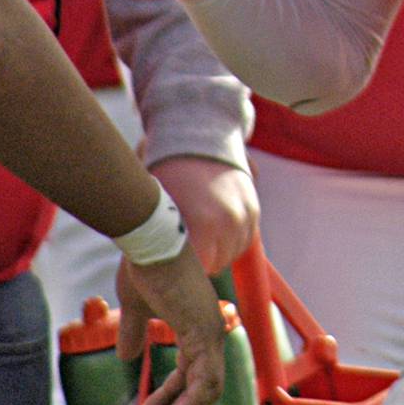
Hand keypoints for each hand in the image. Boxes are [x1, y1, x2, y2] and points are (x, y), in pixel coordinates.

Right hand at [115, 241, 225, 404]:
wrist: (151, 243)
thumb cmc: (145, 267)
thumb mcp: (137, 308)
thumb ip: (135, 332)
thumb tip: (128, 356)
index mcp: (197, 323)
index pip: (191, 373)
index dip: (171, 398)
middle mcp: (210, 329)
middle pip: (203, 386)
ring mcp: (211, 330)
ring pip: (208, 388)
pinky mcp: (205, 331)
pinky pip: (206, 379)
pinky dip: (191, 403)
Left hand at [152, 157, 259, 274]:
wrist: (200, 134)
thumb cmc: (168, 171)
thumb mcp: (158, 204)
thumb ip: (162, 236)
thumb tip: (149, 265)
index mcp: (205, 224)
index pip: (198, 270)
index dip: (182, 268)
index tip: (170, 259)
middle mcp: (230, 222)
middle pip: (216, 265)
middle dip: (199, 260)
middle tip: (180, 244)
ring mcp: (245, 215)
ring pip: (232, 253)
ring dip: (217, 251)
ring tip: (196, 233)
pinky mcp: (254, 209)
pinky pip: (245, 240)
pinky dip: (230, 239)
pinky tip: (212, 227)